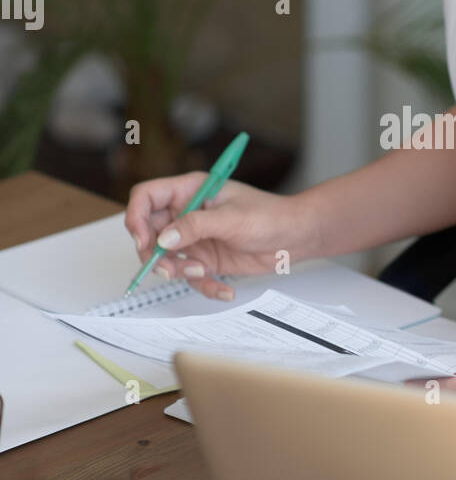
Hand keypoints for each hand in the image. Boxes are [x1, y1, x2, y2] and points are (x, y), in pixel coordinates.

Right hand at [124, 171, 320, 300]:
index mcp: (189, 190)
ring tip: (203, 272)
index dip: (136, 217)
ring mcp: (194, 238)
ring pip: (166, 259)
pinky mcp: (205, 260)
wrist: (295, 237)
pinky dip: (205, 285)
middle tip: (169, 268)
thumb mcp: (231, 219)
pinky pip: (191, 277)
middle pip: (149, 233)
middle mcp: (186, 213)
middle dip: (155, 254)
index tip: (143, 240)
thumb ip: (195, 226)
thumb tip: (164, 238)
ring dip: (178, 271)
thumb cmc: (269, 216)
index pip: (146, 197)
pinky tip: (225, 288)